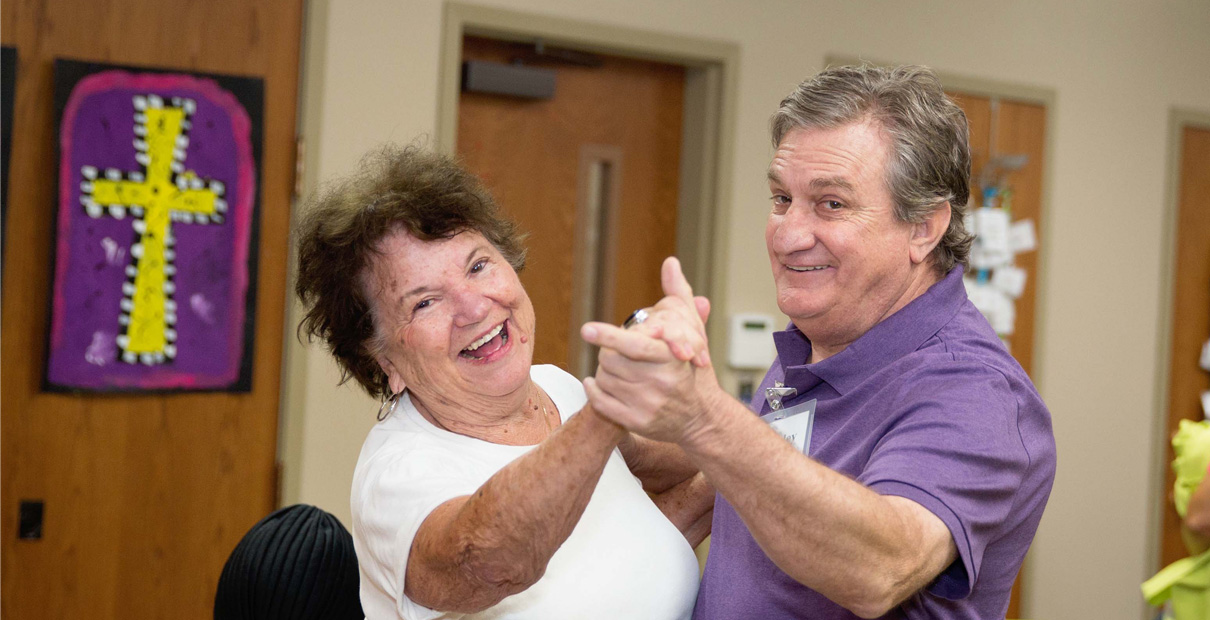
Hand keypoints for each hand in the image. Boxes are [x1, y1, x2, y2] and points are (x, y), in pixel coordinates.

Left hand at [581, 257, 723, 442]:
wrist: (701, 416)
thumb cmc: (692, 368)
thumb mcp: (692, 330)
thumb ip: (679, 295)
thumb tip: (671, 262)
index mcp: (671, 358)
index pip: (634, 344)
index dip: (608, 335)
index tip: (587, 329)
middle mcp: (661, 383)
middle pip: (610, 360)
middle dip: (609, 352)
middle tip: (619, 353)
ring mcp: (648, 405)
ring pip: (603, 379)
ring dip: (604, 371)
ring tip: (620, 370)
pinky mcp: (637, 422)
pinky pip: (600, 401)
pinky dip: (593, 390)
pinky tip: (597, 383)